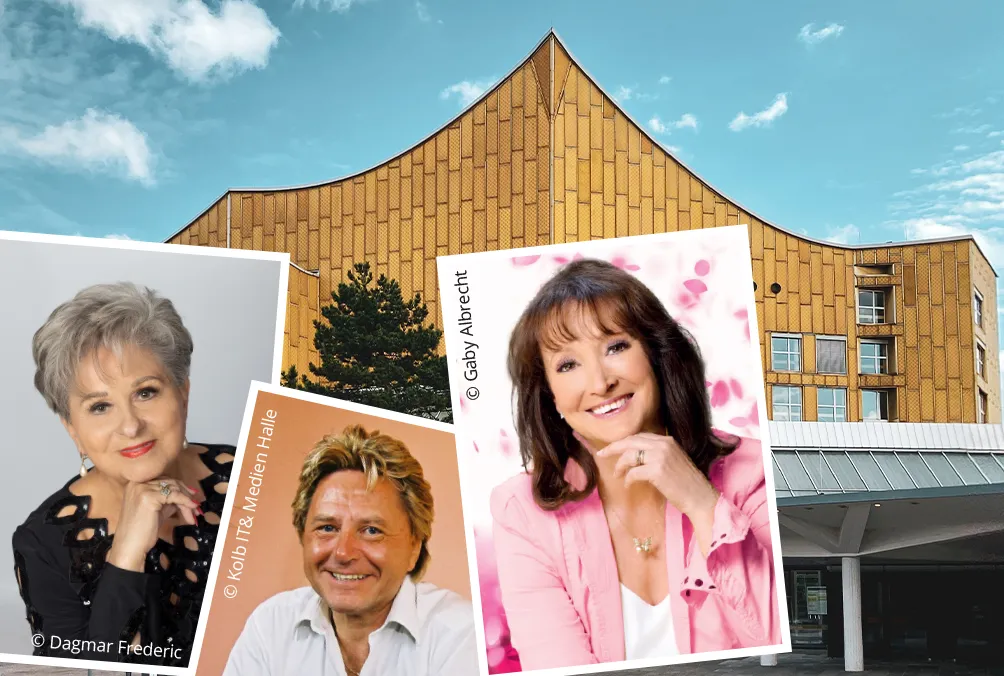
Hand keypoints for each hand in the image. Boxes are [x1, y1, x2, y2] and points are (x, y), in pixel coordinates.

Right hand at [106, 478, 201, 571]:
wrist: (130, 546)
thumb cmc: (142, 531)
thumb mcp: (157, 509)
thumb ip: (168, 499)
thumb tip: (187, 494)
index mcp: (136, 483)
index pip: (164, 480)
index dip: (180, 487)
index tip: (192, 495)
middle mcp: (138, 483)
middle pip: (170, 483)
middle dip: (186, 494)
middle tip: (196, 506)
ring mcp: (142, 488)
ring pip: (174, 489)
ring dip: (187, 501)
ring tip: (194, 513)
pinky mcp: (149, 496)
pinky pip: (175, 495)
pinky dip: (186, 502)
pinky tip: (192, 509)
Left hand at [596, 433, 718, 519]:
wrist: (700, 497)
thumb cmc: (686, 483)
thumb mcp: (672, 461)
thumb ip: (656, 454)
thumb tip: (634, 457)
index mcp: (667, 440)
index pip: (638, 437)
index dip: (623, 443)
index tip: (611, 449)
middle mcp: (663, 444)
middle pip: (630, 441)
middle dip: (613, 448)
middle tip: (601, 455)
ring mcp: (660, 456)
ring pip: (629, 455)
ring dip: (620, 466)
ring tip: (617, 475)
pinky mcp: (657, 470)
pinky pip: (633, 472)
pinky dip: (628, 479)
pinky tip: (628, 484)